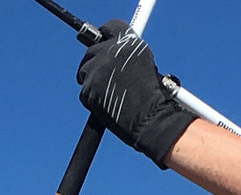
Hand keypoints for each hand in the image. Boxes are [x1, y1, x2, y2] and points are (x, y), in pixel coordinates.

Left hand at [76, 20, 196, 168]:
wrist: (152, 120)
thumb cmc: (155, 97)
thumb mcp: (147, 65)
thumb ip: (127, 55)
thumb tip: (112, 51)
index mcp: (130, 42)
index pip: (110, 27)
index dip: (106, 36)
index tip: (104, 43)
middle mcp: (112, 51)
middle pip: (92, 50)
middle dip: (96, 62)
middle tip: (107, 76)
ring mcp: (98, 69)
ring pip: (85, 71)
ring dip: (93, 80)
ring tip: (112, 93)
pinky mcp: (89, 87)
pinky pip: (85, 91)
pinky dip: (93, 98)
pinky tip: (108, 104)